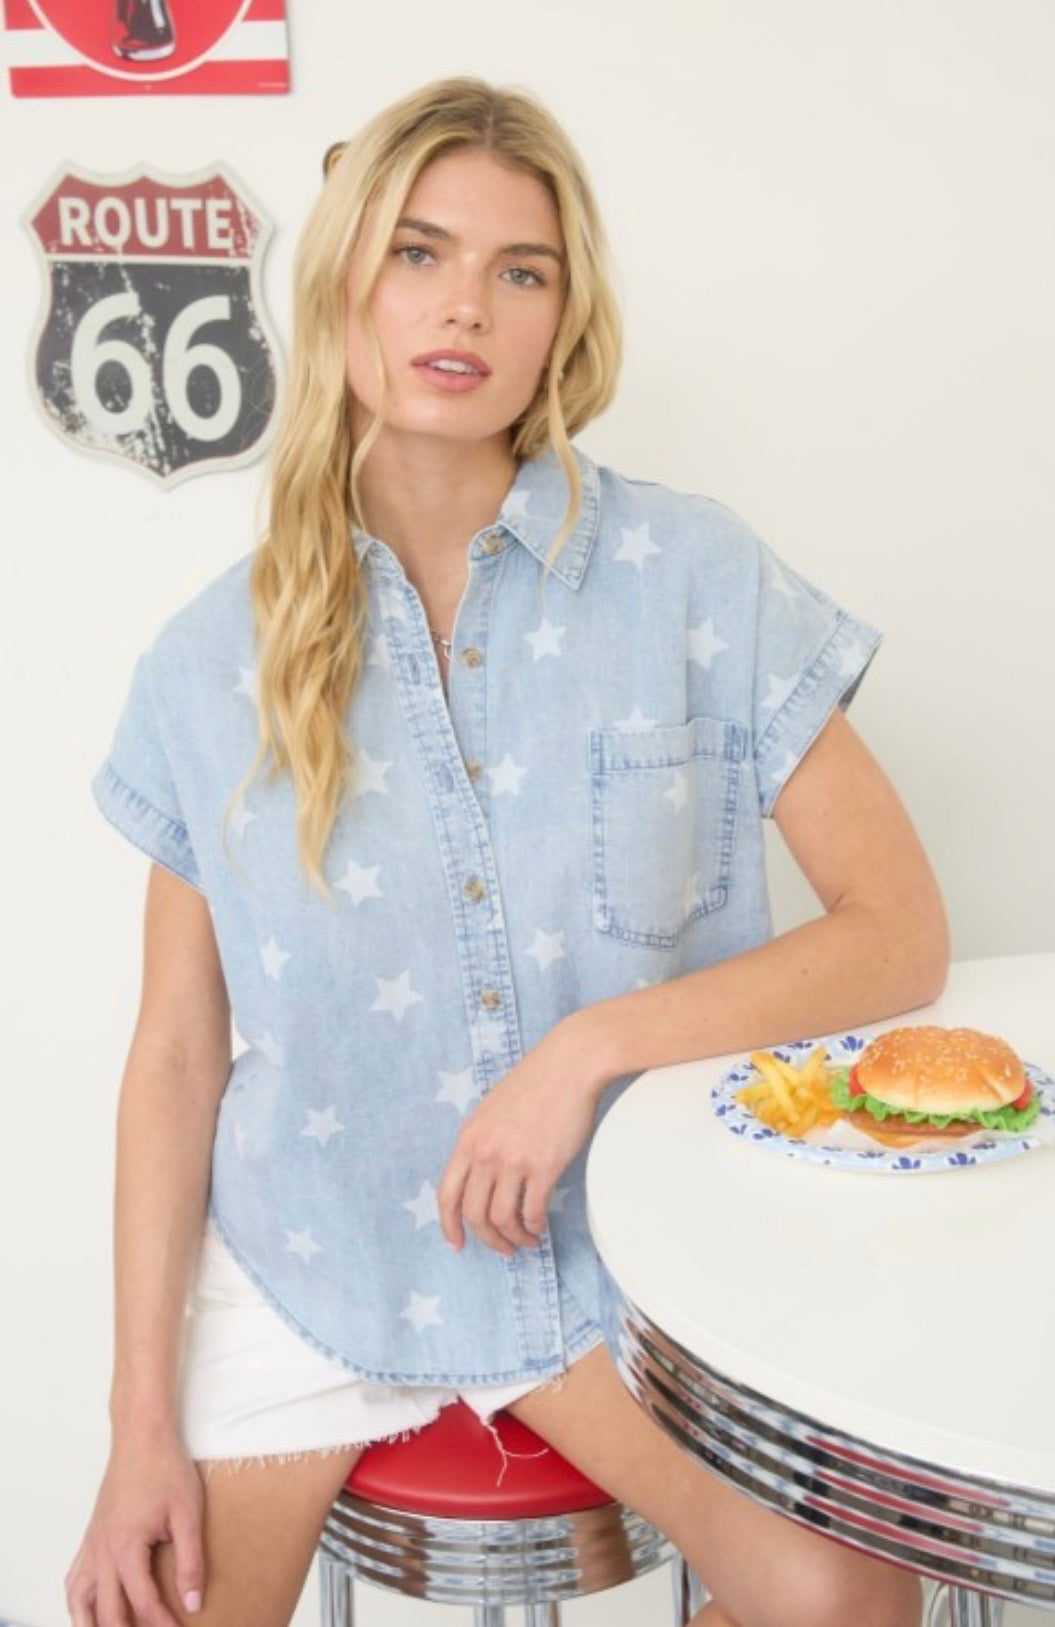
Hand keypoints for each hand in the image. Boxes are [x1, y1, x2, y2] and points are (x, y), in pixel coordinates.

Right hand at [65, 1425, 204, 1626]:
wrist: (141, 1435)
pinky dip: (78, 1601)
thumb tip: (193, 1601)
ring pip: (78, 1599)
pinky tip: (89, 1609)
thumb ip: (191, 1561)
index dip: (161, 1624)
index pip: (142, 1602)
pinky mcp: (91, 1534)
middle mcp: (102, 1550)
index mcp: (126, 1547)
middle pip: (105, 1611)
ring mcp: (92, 1543)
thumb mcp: (187, 1514)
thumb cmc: (165, 1468)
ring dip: (91, 1624)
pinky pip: (74, 1577)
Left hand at [436, 1016, 610, 1255]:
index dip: (449, 1225)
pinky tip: (540, 1226)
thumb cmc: (537, 1081)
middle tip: (502, 1248)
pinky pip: (532, 1210)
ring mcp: (514, 1160)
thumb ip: (483, 1140)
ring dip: (513, 1238)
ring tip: (526, 1240)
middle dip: (486, 1239)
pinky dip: (534, 1226)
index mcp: (469, 1137)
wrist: (570, 1063)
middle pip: (474, 1214)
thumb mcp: (493, 1108)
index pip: (447, 1194)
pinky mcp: (544, 1165)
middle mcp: (486, 1152)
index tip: (457, 1243)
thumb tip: (483, 1175)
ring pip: (502, 1219)